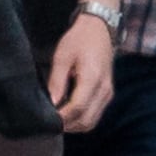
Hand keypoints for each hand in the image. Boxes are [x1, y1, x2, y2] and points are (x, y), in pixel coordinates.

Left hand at [46, 14, 115, 133]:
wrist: (99, 30)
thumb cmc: (79, 40)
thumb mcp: (62, 56)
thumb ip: (57, 81)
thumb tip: (51, 104)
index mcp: (93, 78)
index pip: (77, 108)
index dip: (62, 118)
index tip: (47, 120)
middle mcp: (104, 89)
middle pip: (86, 120)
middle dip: (67, 125)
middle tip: (50, 122)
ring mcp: (108, 94)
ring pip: (91, 122)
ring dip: (74, 125)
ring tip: (58, 119)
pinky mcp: (107, 95)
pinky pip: (95, 116)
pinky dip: (81, 120)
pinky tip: (68, 114)